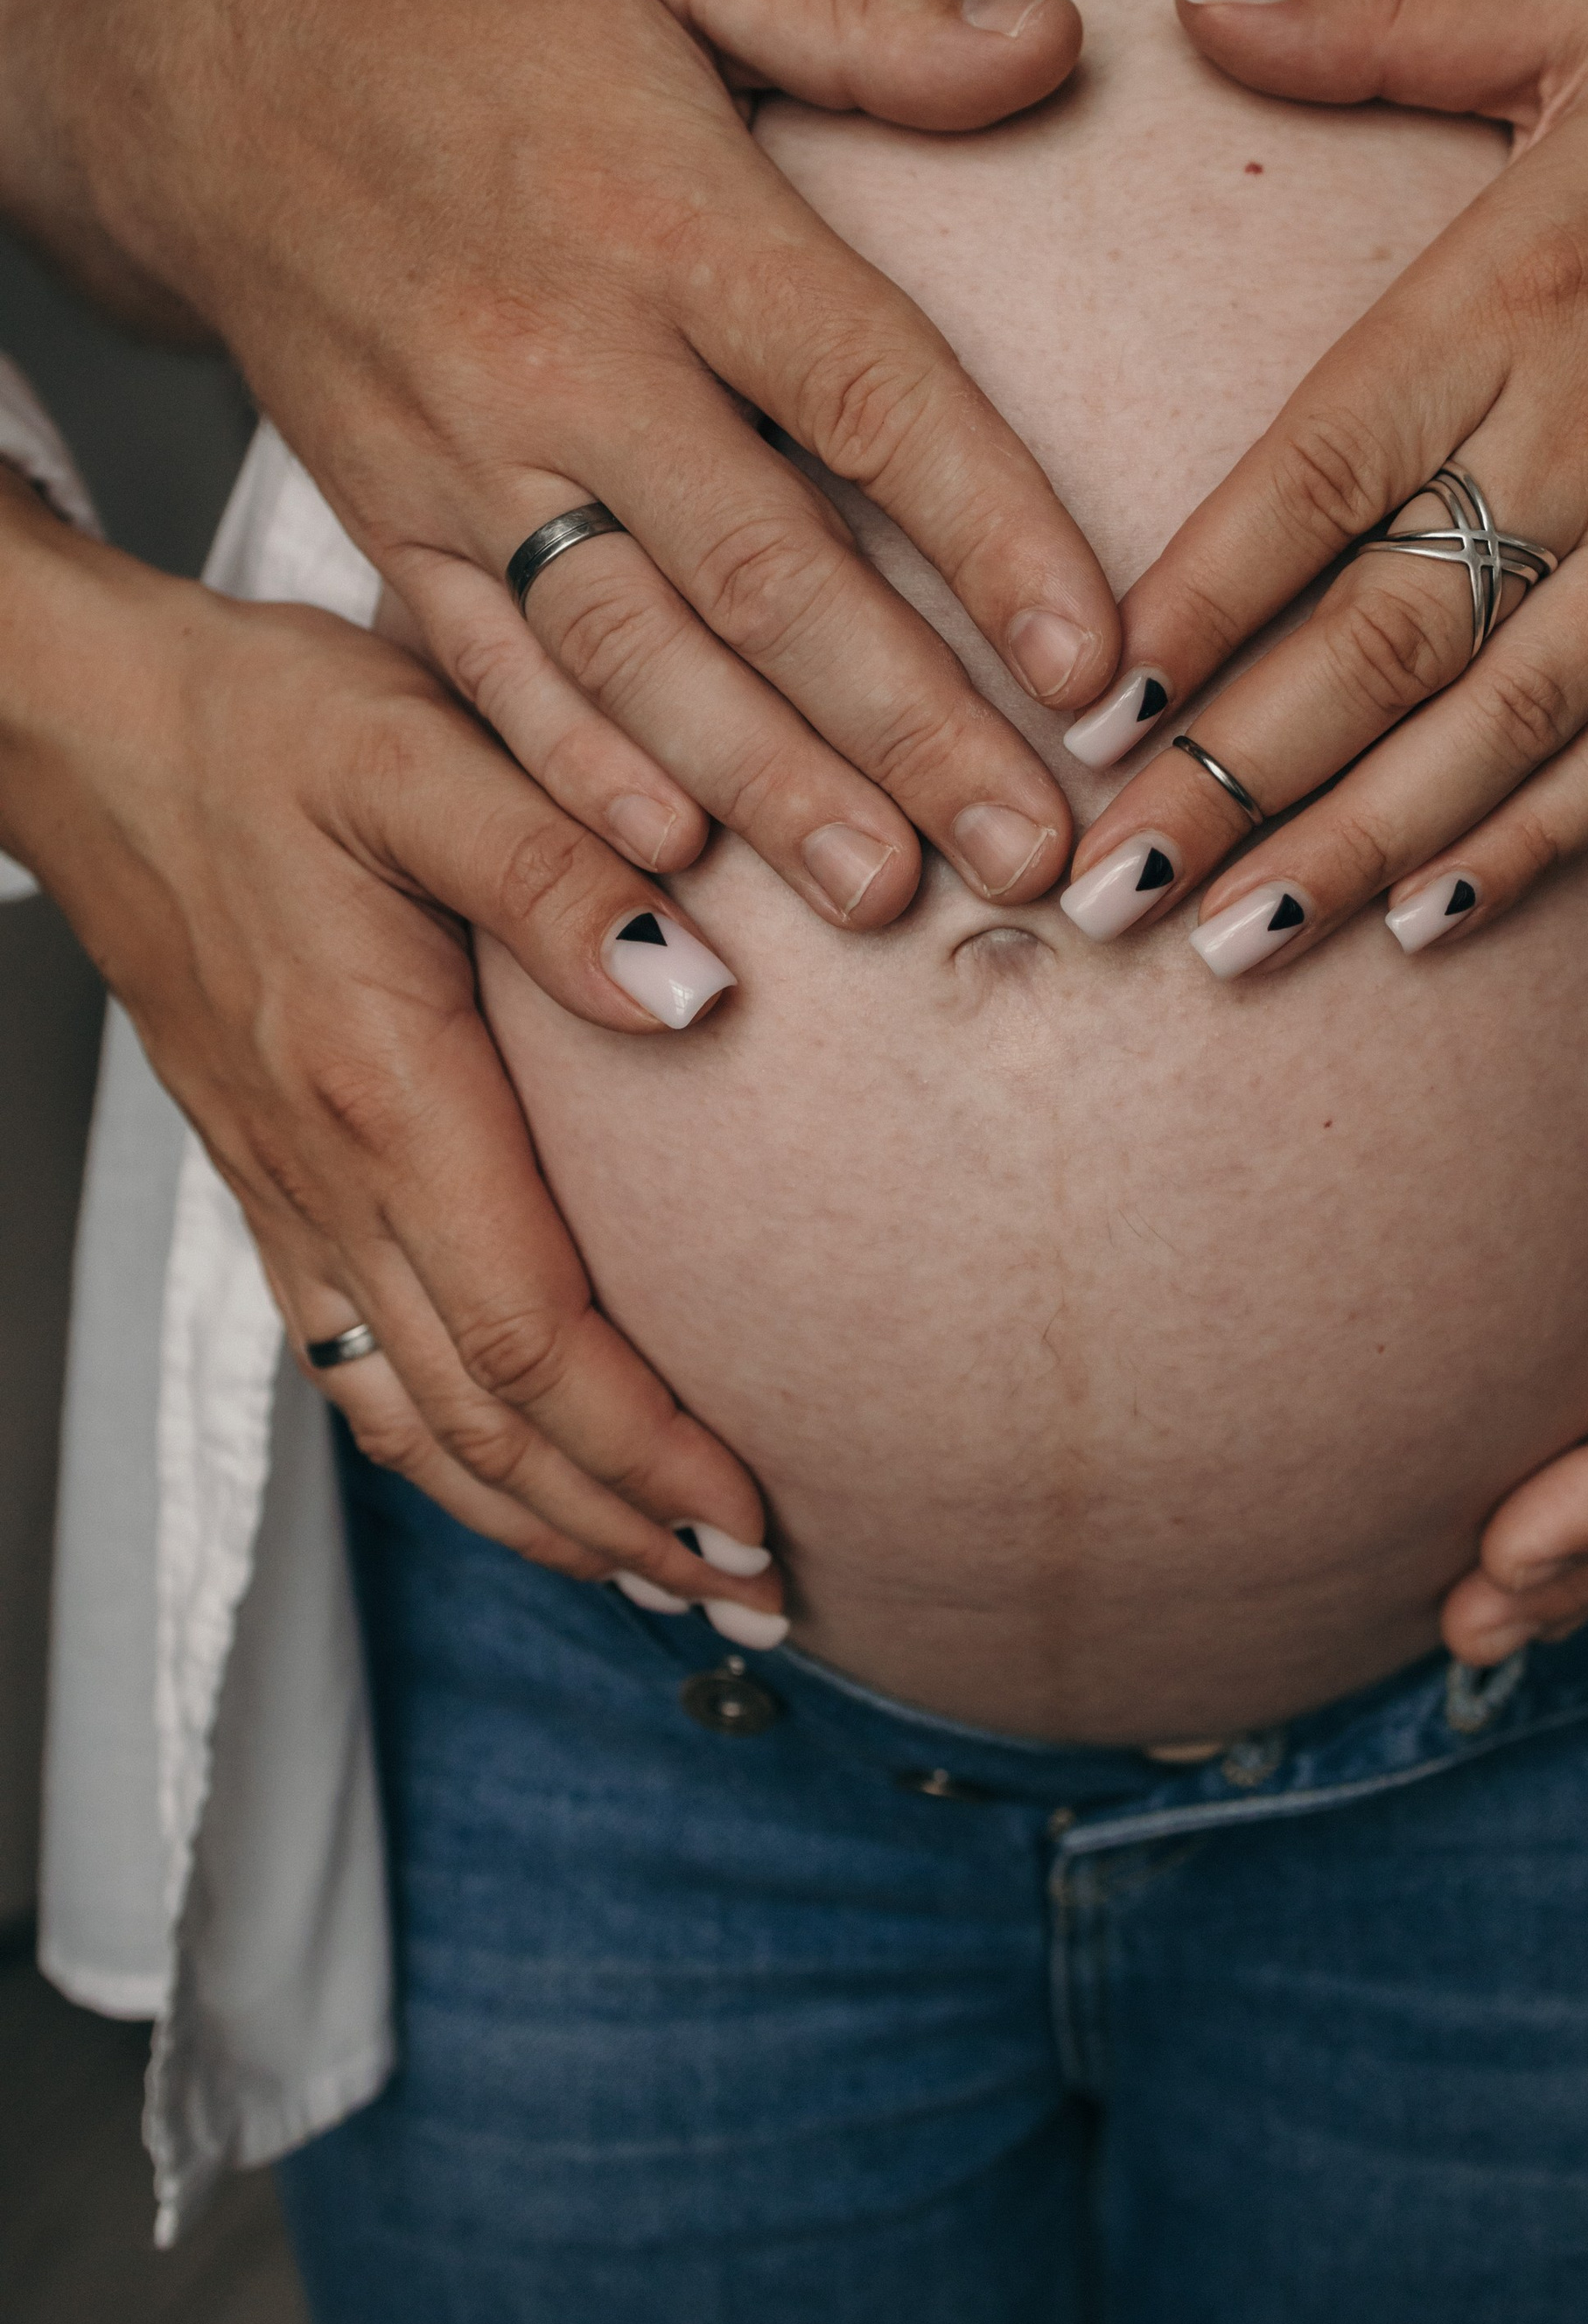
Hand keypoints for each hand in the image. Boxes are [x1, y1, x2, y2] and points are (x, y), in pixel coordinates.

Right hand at [0, 0, 1119, 927]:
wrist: (206, 61)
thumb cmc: (473, 3)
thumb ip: (867, 8)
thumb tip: (1057, 38)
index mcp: (668, 218)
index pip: (864, 392)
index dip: (991, 533)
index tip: (1094, 662)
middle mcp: (565, 358)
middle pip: (763, 570)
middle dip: (908, 725)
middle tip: (1032, 851)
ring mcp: (467, 461)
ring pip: (634, 656)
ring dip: (767, 789)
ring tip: (887, 896)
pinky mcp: (392, 527)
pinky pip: (491, 676)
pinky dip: (579, 778)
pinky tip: (675, 870)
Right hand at [0, 469, 781, 1620]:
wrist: (93, 728)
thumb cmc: (266, 724)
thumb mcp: (421, 750)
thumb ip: (556, 871)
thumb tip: (693, 990)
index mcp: (383, 1088)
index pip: (531, 1330)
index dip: (645, 1443)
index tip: (755, 1509)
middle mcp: (330, 1172)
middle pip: (484, 1419)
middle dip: (622, 1524)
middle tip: (758, 1599)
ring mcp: (290, 1190)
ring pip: (417, 1417)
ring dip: (540, 1516)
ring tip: (663, 1575)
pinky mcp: (273, 1179)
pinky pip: (360, 1365)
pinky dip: (451, 1453)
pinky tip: (515, 1480)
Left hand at [1063, 0, 1587, 970]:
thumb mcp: (1579, 12)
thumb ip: (1374, 13)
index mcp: (1518, 289)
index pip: (1331, 461)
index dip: (1212, 588)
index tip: (1100, 697)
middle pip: (1394, 631)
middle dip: (1241, 774)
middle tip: (1111, 881)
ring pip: (1501, 728)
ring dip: (1359, 846)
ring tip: (1229, 944)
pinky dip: (1533, 846)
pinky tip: (1424, 922)